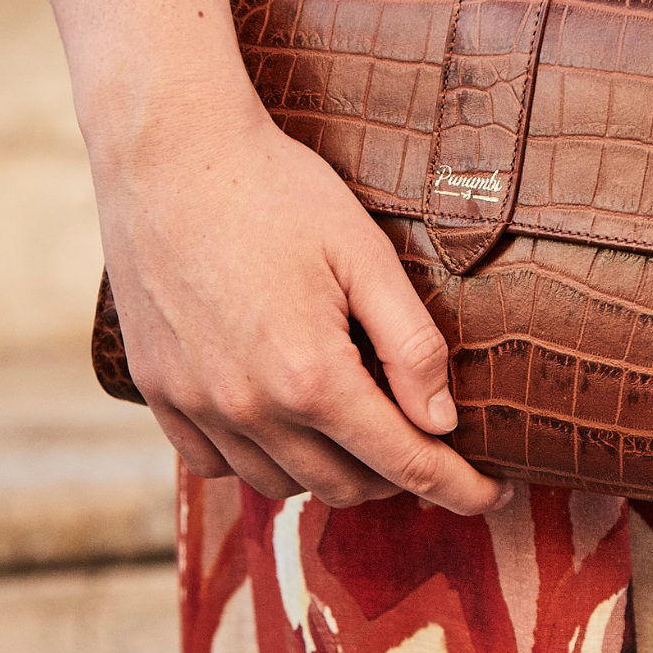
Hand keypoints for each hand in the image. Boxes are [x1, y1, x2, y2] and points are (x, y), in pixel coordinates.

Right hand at [50, 0, 509, 515]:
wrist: (168, 153)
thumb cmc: (276, 190)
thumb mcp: (365, 253)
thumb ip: (411, 344)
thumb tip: (442, 423)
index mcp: (312, 375)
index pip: (403, 461)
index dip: (457, 487)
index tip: (494, 499)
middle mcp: (251, 406)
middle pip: (344, 486)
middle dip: (396, 477)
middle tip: (424, 444)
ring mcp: (197, 403)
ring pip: (280, 484)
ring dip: (329, 473)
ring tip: (356, 433)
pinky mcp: (158, 389)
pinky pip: (215, 464)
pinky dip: (258, 462)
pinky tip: (281, 426)